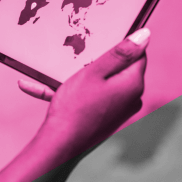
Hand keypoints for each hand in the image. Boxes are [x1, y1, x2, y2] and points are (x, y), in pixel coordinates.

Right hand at [20, 28, 150, 154]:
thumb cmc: (75, 107)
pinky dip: (69, 93)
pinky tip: (36, 87)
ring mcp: (118, 111)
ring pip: (99, 84)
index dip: (118, 46)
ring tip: (47, 73)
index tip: (98, 42)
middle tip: (73, 57)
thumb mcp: (94, 72)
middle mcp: (131, 98)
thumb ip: (120, 54)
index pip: (136, 55)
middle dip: (94, 62)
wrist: (60, 146)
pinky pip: (89, 99)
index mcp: (133, 84)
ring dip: (75, 77)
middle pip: (117, 70)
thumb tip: (145, 35)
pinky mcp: (104, 119)